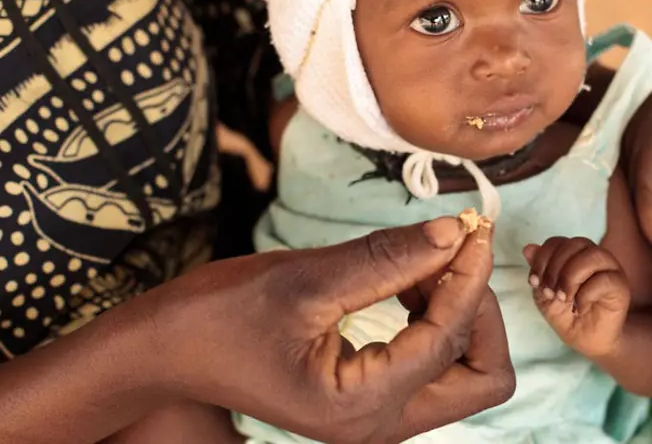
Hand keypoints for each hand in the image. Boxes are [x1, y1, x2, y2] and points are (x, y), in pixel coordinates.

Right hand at [155, 217, 514, 443]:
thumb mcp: (305, 279)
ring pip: (465, 373)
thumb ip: (386, 258)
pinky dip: (436, 320)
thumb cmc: (219, 315)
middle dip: (478, 311)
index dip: (469, 277)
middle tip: (452, 255)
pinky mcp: (371, 400)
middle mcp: (378, 426)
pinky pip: (433, 365)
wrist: (168, 351)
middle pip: (483, 377)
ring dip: (458, 313)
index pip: (448, 339)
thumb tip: (454, 233)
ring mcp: (377, 418)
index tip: (471, 227)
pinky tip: (407, 282)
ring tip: (423, 261)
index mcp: (360, 406)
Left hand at [522, 237, 630, 357]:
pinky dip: (585, 294)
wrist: (586, 341)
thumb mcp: (544, 294)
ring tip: (564, 298)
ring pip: (593, 255)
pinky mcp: (620, 287)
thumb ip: (538, 270)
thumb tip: (528, 248)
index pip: (557, 242)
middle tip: (549, 292)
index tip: (534, 282)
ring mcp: (610, 269)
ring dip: (571, 277)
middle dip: (555, 268)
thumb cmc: (566, 315)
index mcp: (575, 254)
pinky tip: (579, 308)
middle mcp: (594, 257)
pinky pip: (604, 280)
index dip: (542, 259)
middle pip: (575, 243)